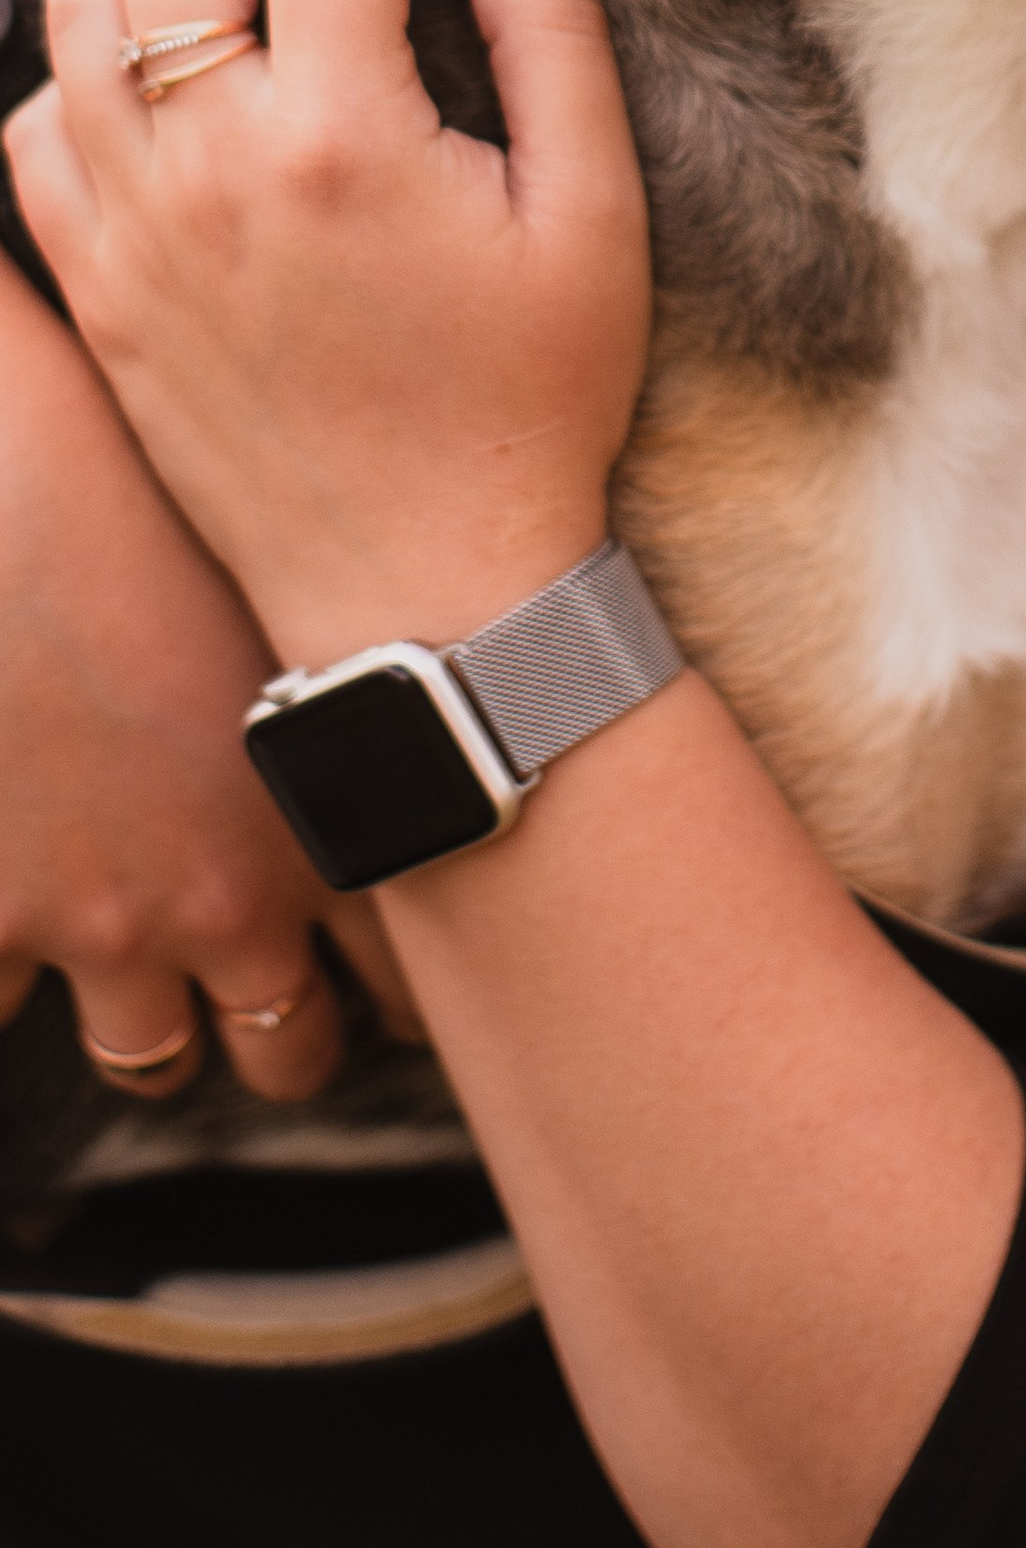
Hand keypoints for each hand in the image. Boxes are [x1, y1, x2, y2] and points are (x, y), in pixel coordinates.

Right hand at [0, 252, 416, 1097]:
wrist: (13, 490)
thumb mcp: (292, 576)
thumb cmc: (164, 489)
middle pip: (291, 1047)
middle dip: (291, 1034)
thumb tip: (458, 630)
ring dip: (159, 1037)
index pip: (419, 972)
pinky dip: (6, 982)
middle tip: (287, 1008)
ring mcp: (104, 924)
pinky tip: (20, 941)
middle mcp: (233, 897)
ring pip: (151, 1058)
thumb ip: (354, 649)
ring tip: (161, 1008)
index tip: (423, 979)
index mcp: (338, 807)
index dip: (422, 989)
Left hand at [4, 0, 652, 676]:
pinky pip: (33, 132)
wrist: (433, 585)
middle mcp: (213, 169)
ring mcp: (134, 232)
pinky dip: (88, 76)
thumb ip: (553, 39)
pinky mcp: (100, 293)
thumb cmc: (536, 401)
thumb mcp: (594, 214)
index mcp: (345, 137)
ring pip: (77, 9)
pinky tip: (173, 89)